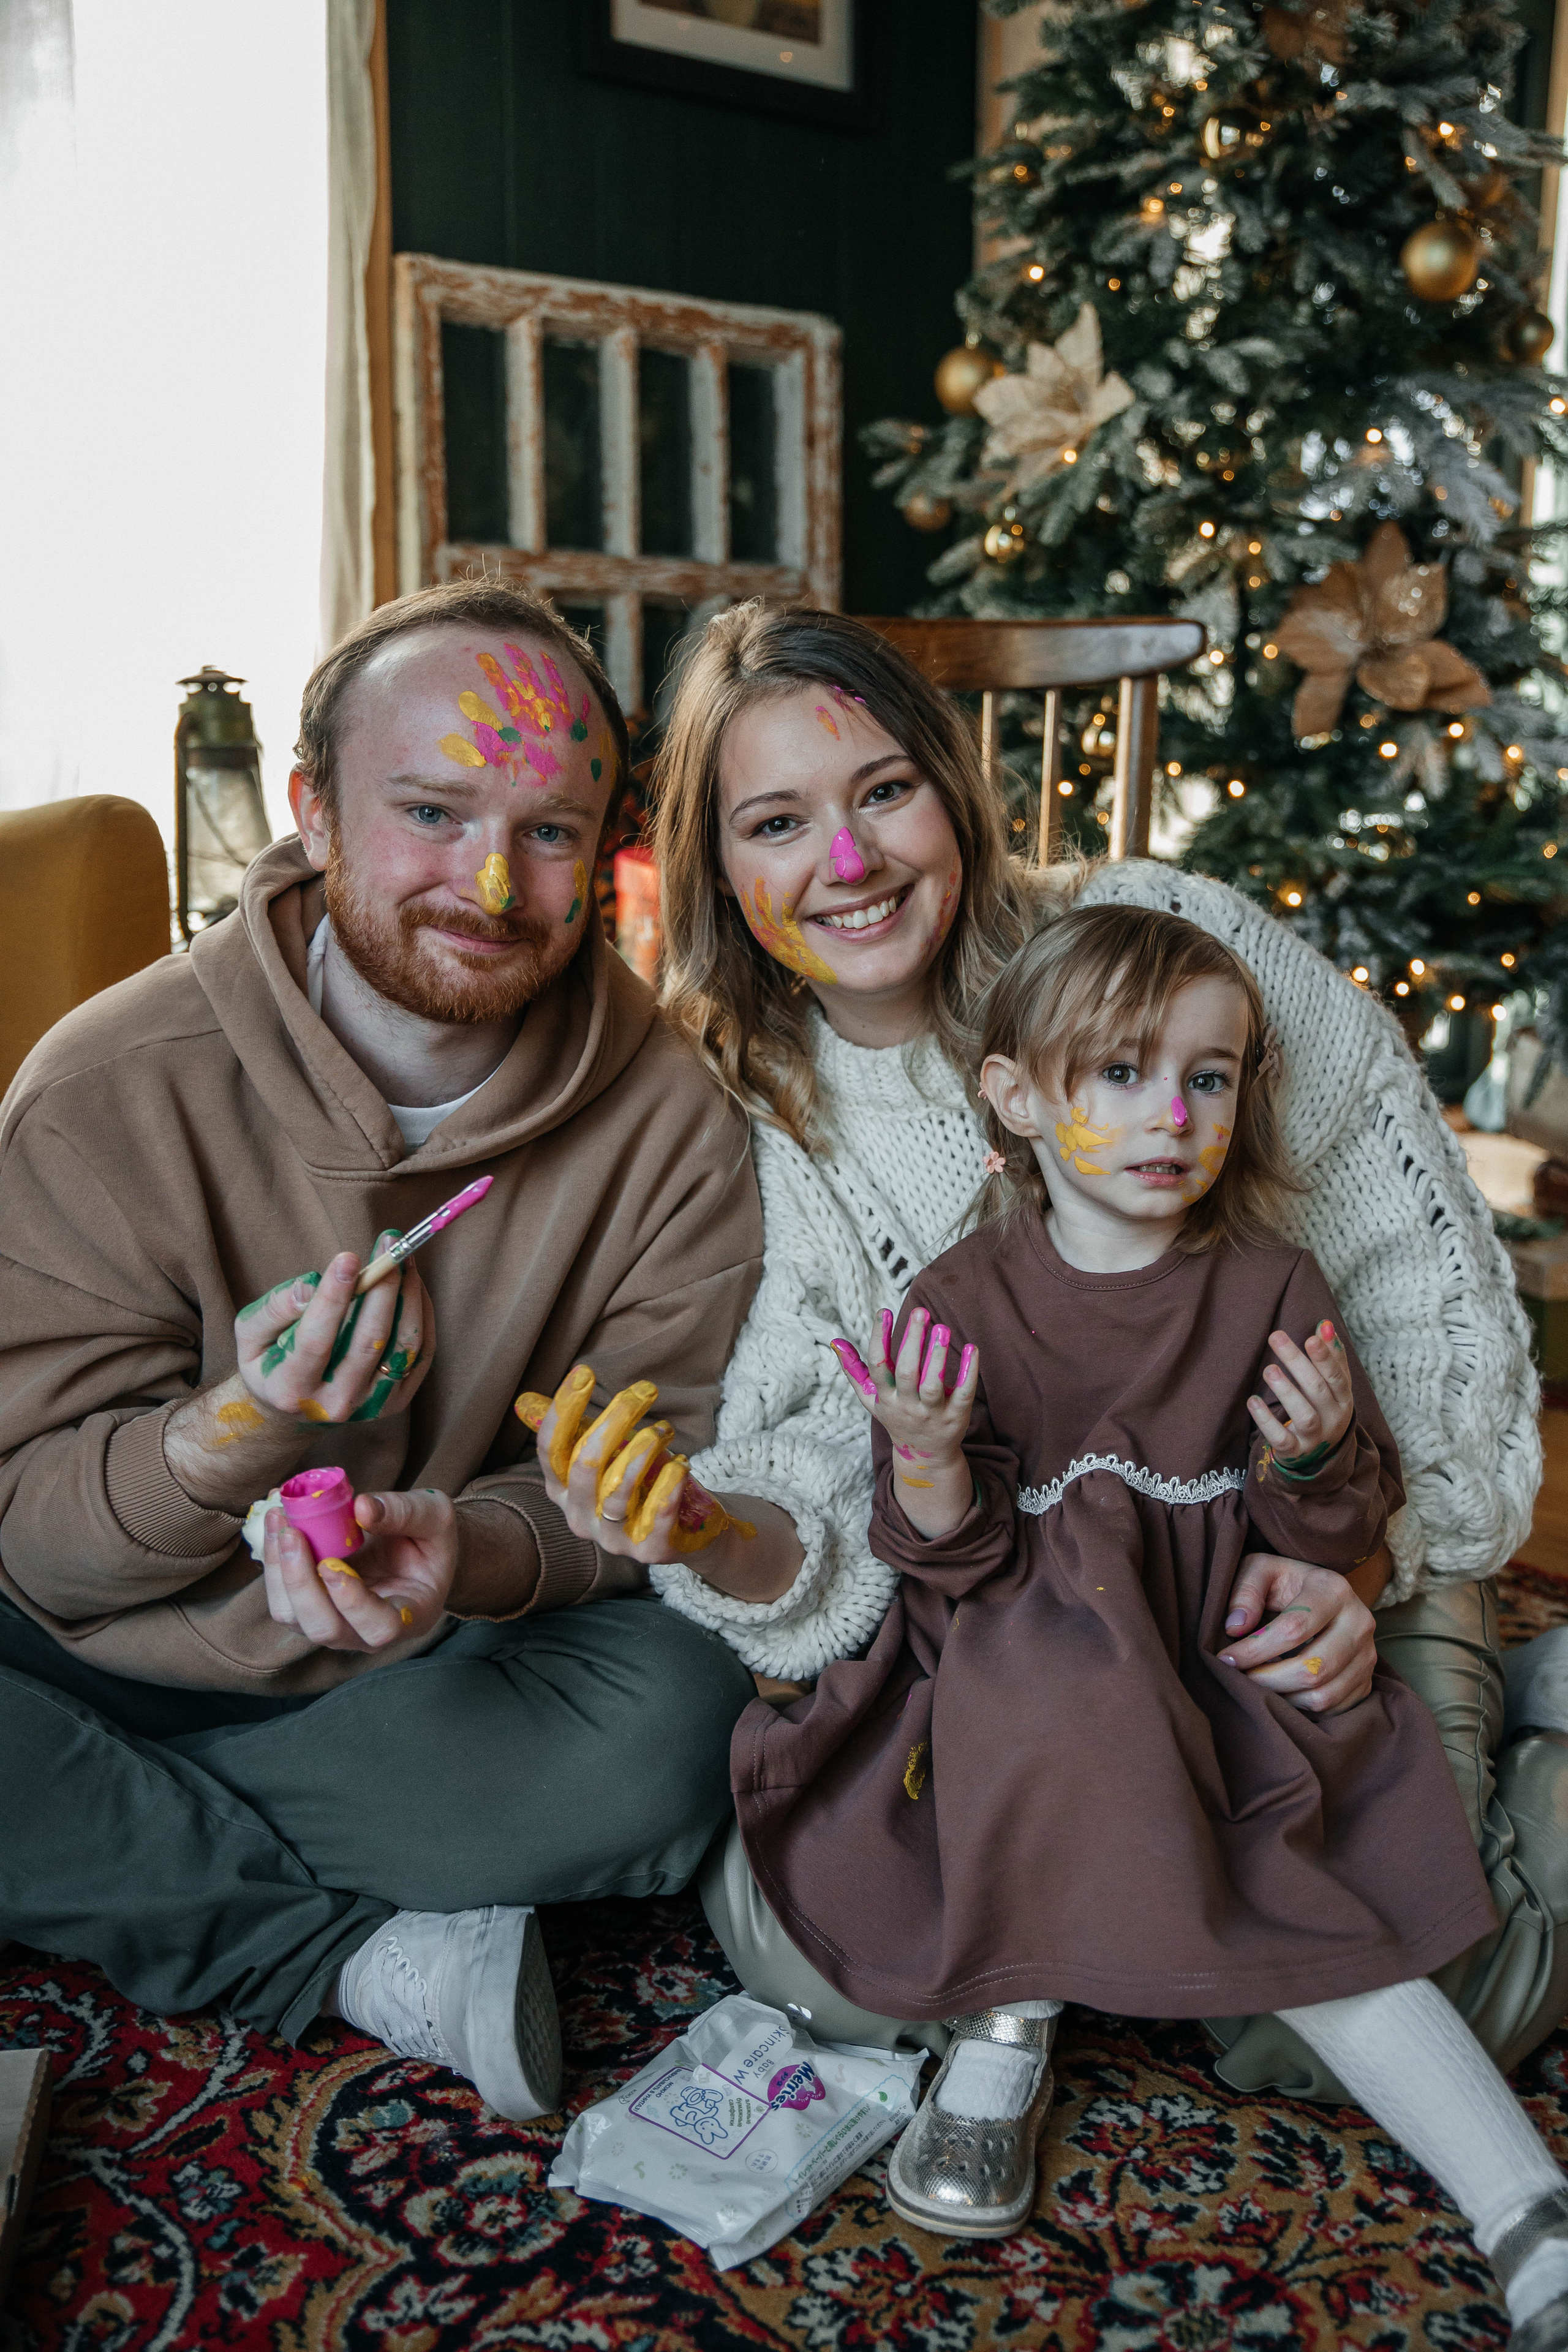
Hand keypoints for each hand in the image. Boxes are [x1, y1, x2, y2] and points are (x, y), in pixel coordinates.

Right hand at [235, 1236, 433, 1426]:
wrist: (293, 1408)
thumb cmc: (268, 1359)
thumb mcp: (250, 1334)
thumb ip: (273, 1309)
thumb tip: (311, 1286)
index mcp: (291, 1389)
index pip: (316, 1340)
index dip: (334, 1298)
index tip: (348, 1257)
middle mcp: (334, 1402)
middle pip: (368, 1341)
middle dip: (382, 1287)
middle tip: (389, 1245)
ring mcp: (370, 1405)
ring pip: (402, 1347)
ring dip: (409, 1296)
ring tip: (404, 1257)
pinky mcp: (397, 1400)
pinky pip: (420, 1354)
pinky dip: (422, 1315)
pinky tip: (412, 1284)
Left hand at [262, 1485, 456, 1650]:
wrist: (414, 1546)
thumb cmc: (430, 1537)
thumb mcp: (434, 1517)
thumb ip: (405, 1512)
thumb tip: (361, 1506)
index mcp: (410, 1616)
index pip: (380, 1629)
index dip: (353, 1603)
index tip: (331, 1565)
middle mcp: (367, 1632)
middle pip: (325, 1629)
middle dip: (301, 1583)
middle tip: (292, 1532)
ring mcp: (335, 1625)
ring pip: (294, 1617)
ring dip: (278, 1570)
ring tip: (278, 1518)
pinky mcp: (309, 1609)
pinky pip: (282, 1597)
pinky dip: (272, 1560)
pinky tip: (276, 1521)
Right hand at [521, 1367, 750, 1566]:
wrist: (688, 1531)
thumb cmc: (641, 1483)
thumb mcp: (605, 1455)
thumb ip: (572, 1431)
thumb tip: (525, 1401)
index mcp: (561, 1490)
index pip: (551, 1447)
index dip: (564, 1408)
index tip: (584, 1372)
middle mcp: (579, 1517)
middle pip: (585, 1462)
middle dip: (614, 1419)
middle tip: (644, 1391)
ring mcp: (611, 1539)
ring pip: (618, 1487)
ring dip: (645, 1448)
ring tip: (665, 1429)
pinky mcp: (647, 1553)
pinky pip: (656, 1513)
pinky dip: (669, 1483)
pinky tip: (681, 1463)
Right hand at [832, 1305, 978, 1487]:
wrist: (925, 1456)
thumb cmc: (897, 1417)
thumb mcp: (871, 1399)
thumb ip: (854, 1370)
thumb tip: (835, 1341)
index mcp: (886, 1397)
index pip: (878, 1365)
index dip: (878, 1337)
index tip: (883, 1311)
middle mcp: (907, 1405)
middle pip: (907, 1372)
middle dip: (912, 1341)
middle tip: (921, 1311)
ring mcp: (932, 1413)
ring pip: (932, 1384)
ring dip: (936, 1356)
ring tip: (942, 1328)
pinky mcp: (956, 1417)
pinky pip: (963, 1394)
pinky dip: (968, 1372)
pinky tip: (972, 1349)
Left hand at [1217, 1552, 1376, 1712]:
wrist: (1319, 1596)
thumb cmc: (1283, 1583)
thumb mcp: (1260, 1570)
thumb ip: (1244, 1592)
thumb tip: (1235, 1627)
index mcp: (1333, 1589)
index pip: (1294, 1629)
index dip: (1256, 1649)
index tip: (1227, 1658)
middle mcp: (1360, 1622)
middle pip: (1313, 1668)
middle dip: (1267, 1679)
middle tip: (1239, 1678)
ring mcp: (1368, 1655)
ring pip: (1323, 1695)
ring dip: (1282, 1697)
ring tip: (1257, 1684)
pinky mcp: (1366, 1680)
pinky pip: (1333, 1708)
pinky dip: (1300, 1706)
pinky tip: (1279, 1691)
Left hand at [1247, 1320, 1351, 1462]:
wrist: (1320, 1455)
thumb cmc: (1324, 1408)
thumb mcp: (1333, 1385)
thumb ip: (1331, 1356)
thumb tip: (1324, 1325)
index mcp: (1343, 1399)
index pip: (1337, 1376)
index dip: (1326, 1357)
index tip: (1311, 1336)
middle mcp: (1333, 1419)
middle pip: (1317, 1389)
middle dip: (1297, 1361)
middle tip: (1276, 1336)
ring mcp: (1314, 1437)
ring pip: (1303, 1415)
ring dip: (1286, 1391)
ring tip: (1269, 1369)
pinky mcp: (1294, 1450)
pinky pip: (1281, 1438)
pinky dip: (1266, 1420)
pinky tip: (1252, 1401)